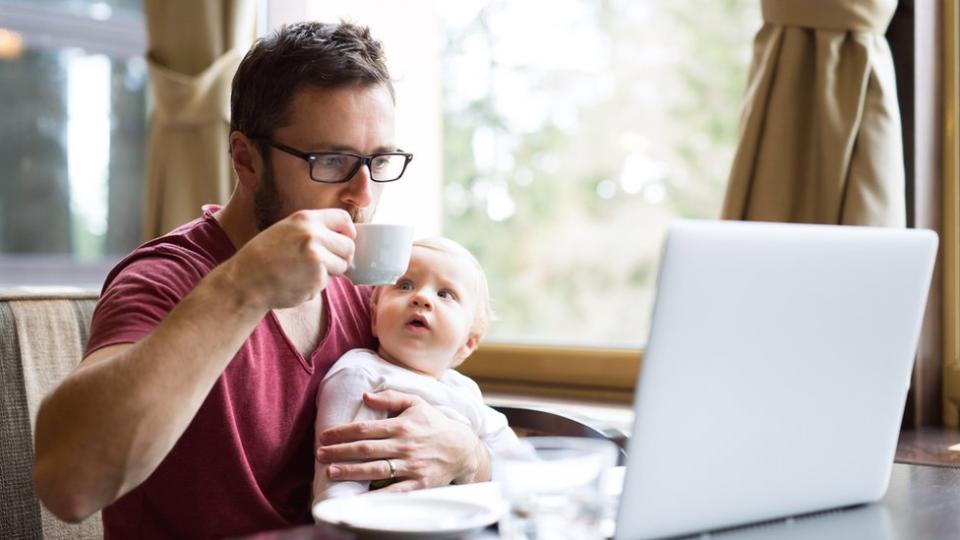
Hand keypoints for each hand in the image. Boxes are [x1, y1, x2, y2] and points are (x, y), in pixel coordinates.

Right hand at [223, 209, 355, 308]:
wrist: (245, 281)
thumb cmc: (264, 256)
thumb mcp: (286, 230)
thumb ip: (313, 229)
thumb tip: (345, 238)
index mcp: (305, 219)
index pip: (344, 219)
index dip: (348, 232)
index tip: (343, 240)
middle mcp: (313, 235)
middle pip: (349, 245)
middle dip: (341, 256)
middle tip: (323, 263)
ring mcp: (316, 257)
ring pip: (342, 265)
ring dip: (329, 272)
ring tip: (304, 271)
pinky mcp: (316, 278)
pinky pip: (328, 282)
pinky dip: (316, 285)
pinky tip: (297, 282)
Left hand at [315, 390, 489, 492]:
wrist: (462, 448)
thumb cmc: (434, 424)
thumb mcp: (416, 403)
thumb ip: (391, 397)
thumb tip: (366, 395)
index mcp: (401, 425)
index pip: (365, 429)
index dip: (342, 432)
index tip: (325, 436)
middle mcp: (404, 445)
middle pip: (366, 449)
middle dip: (340, 452)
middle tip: (320, 454)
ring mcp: (411, 466)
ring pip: (376, 469)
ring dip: (352, 471)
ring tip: (332, 471)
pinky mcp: (419, 483)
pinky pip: (395, 491)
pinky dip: (377, 495)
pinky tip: (359, 496)